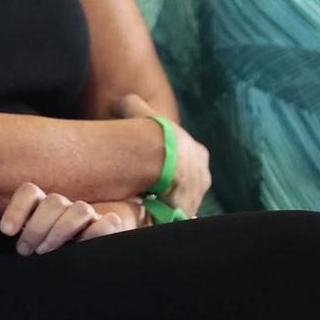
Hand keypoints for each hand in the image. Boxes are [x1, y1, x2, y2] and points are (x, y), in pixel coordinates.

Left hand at [0, 183, 130, 253]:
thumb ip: (21, 238)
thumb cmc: (52, 256)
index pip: (31, 192)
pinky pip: (109, 223)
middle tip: (25, 250)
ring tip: (46, 251)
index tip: (7, 231)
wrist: (86, 270)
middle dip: (36, 227)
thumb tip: (5, 235)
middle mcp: (68, 208)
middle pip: (53, 201)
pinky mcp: (112, 229)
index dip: (17, 208)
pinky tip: (81, 247)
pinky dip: (95, 234)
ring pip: (79, 209)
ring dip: (61, 230)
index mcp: (46, 208)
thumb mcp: (32, 245)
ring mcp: (91, 217)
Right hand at [114, 94, 212, 216]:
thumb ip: (128, 104)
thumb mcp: (135, 106)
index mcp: (197, 152)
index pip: (186, 161)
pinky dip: (161, 217)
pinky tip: (145, 214)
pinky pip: (172, 216)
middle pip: (187, 184)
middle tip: (149, 188)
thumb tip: (116, 102)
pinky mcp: (185, 212)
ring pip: (180, 201)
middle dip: (171, 186)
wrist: (159, 153)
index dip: (170, 164)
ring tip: (143, 203)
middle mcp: (202, 175)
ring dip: (165, 202)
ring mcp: (196, 196)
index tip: (154, 167)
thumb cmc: (150, 129)